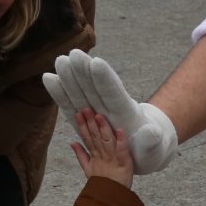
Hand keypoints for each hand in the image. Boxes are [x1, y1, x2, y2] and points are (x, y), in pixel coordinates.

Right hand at [44, 50, 177, 173]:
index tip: (97, 63)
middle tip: (74, 54)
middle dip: (85, 73)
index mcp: (127, 114)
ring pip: (82, 94)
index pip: (114, 94)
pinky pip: (71, 107)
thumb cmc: (152, 149)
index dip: (105, 80)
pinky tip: (50, 79)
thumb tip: (152, 132)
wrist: (144, 152)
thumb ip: (151, 141)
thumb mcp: (155, 148)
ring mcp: (97, 112)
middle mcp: (110, 110)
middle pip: (95, 89)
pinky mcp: (86, 120)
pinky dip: (61, 94)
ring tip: (61, 60)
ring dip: (71, 79)